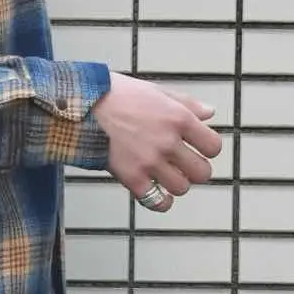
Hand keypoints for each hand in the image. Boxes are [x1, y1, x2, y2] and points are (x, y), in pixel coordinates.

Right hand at [91, 73, 221, 212]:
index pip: (213, 146)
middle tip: (184, 168)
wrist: (81, 106)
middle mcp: (168, 141)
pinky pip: (156, 202)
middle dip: (195, 171)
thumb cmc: (114, 95)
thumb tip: (209, 113)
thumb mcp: (154, 90)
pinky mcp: (131, 177)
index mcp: (178, 118)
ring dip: (176, 185)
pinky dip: (159, 202)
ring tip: (165, 178)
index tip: (197, 150)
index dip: (207, 150)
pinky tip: (154, 194)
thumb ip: (185, 103)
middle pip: (202, 172)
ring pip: (181, 188)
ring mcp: (150, 161)